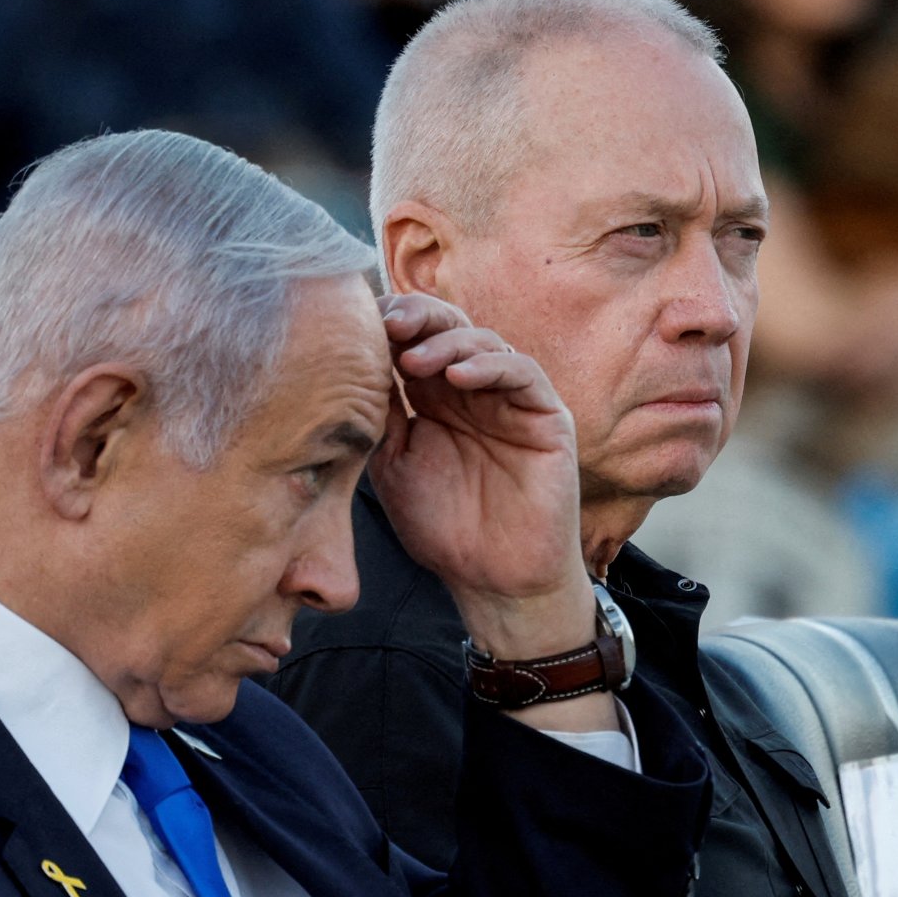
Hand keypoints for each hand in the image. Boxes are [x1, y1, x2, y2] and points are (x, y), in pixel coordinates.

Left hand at [367, 293, 594, 661]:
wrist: (492, 579)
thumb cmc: (443, 528)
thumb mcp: (394, 464)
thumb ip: (381, 415)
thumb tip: (351, 365)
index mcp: (434, 398)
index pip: (414, 341)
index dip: (390, 324)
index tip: (358, 323)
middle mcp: (473, 390)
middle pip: (448, 327)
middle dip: (417, 317)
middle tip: (388, 323)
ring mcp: (510, 400)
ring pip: (483, 341)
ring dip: (446, 342)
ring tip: (414, 360)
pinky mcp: (546, 416)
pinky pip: (522, 373)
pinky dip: (490, 366)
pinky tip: (459, 377)